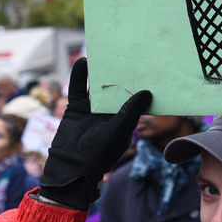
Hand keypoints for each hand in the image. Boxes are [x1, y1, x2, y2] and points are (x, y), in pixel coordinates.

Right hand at [37, 58, 151, 210]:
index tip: (150, 68)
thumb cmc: (100, 153)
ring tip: (107, 54)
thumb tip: (147, 92)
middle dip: (122, 75)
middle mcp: (110, 113)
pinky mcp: (76, 108)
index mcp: (125, 119)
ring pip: (98, 87)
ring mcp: (92, 109)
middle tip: (129, 54)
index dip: (141, 85)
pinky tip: (84, 61)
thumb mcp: (119, 130)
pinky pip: (79, 88)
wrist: (71, 166)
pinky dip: (80, 75)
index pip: (135, 99)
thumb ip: (131, 111)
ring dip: (101, 72)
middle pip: (117, 89)